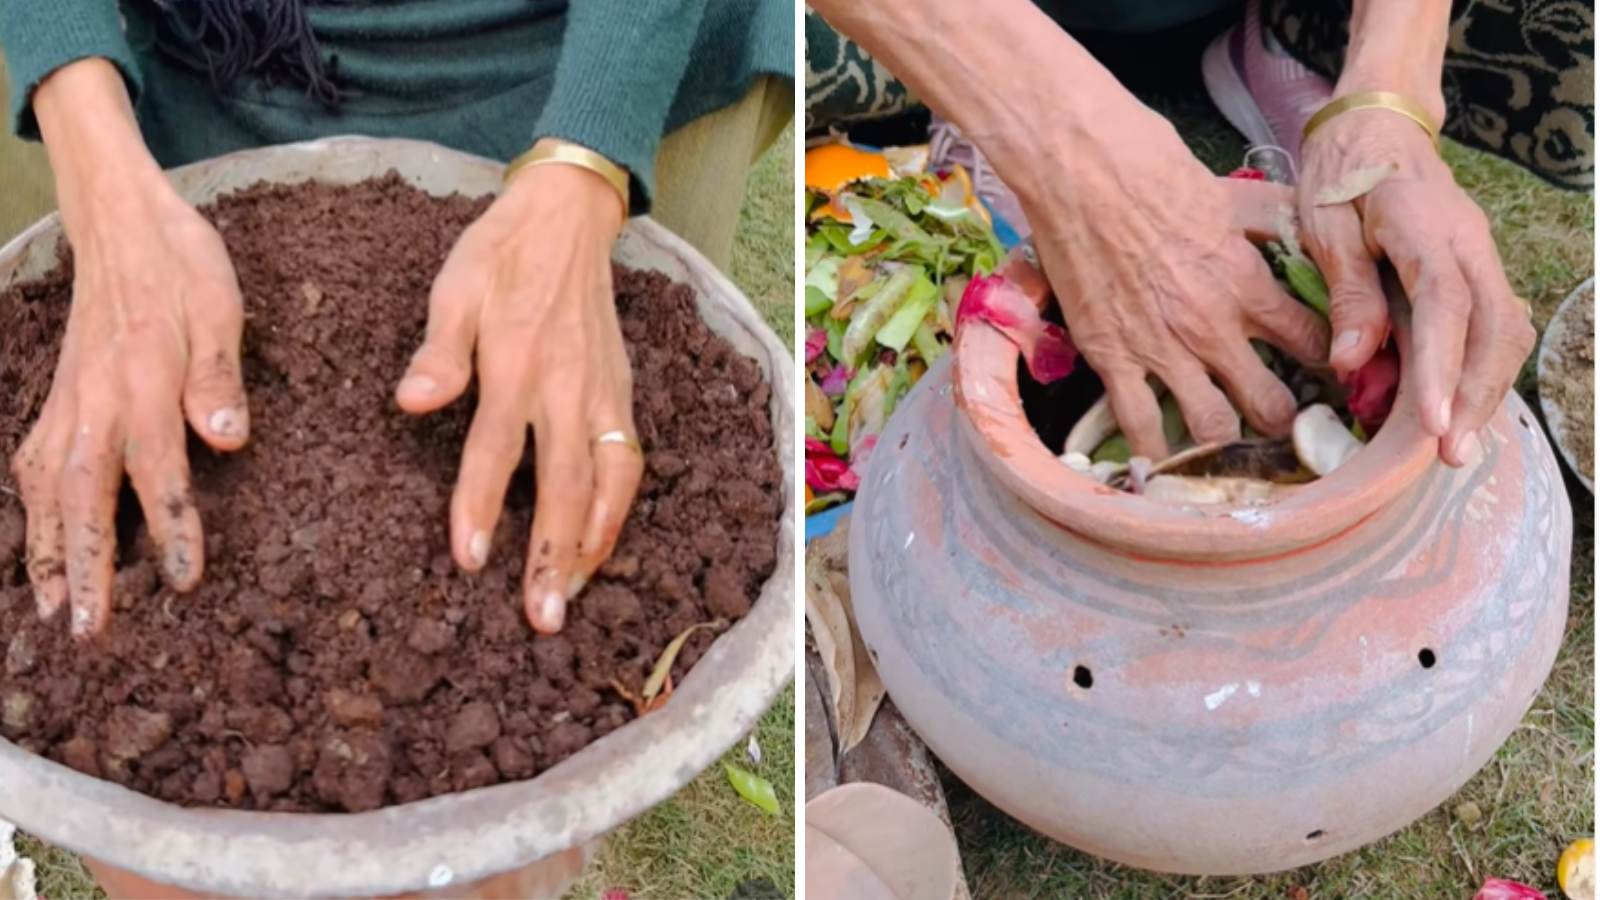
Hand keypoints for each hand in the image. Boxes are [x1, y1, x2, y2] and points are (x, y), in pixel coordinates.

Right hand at [12, 180, 248, 636]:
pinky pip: (32, 465)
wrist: (120, 221)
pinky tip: (37, 553)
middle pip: (83, 495)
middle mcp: (96, 399)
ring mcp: (68, 400)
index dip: (171, 526)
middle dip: (85, 566)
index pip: (157, 468)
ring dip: (47, 551)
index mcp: (142, 379)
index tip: (183, 580)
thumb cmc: (181, 264)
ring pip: (45, 488)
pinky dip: (31, 514)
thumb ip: (220, 375)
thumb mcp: (220, 306)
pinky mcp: (57, 399)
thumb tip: (229, 436)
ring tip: (50, 611)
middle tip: (88, 629)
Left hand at [395, 157, 639, 633]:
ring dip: (591, 545)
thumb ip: (438, 351)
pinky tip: (598, 547)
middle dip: (552, 555)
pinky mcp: (622, 395)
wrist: (569, 220)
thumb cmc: (500, 256)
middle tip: (542, 616)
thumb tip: (410, 401)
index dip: (480, 506)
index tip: (470, 561)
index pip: (496, 448)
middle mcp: (566, 385)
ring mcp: (602, 394)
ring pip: (606, 483)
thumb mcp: (453, 288)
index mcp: (515, 360)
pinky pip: (628, 465)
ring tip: (572, 595)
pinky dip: (617, 512)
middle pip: (563, 484)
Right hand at [1018, 110, 1328, 457]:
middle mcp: (1213, 329)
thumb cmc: (1151, 167)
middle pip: (1270, 403)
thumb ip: (1270, 224)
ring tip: (1228, 444)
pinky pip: (1139, 424)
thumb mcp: (1229, 193)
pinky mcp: (1111, 358)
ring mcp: (1161, 350)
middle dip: (1285, 420)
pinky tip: (1162, 459)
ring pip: (1211, 425)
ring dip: (1226, 441)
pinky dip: (1154, 449)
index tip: (1330, 373)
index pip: (1311, 342)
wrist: (1080, 172)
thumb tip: (1304, 230)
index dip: (1328, 363)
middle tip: (1284, 425)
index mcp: (1248, 284)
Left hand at [1298, 110, 1533, 466]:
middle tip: (1451, 453)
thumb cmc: (1341, 172)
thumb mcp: (1324, 224)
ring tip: (1456, 444)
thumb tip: (1350, 362)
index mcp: (1425, 227)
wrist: (1376, 124)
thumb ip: (1345, 290)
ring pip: (1505, 329)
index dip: (1442, 367)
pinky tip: (1461, 406)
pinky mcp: (1478, 268)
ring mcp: (1481, 254)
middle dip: (1476, 394)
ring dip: (1486, 388)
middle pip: (1495, 326)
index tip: (1432, 421)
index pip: (1445, 305)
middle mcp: (1469, 243)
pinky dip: (1485, 368)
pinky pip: (1496, 324)